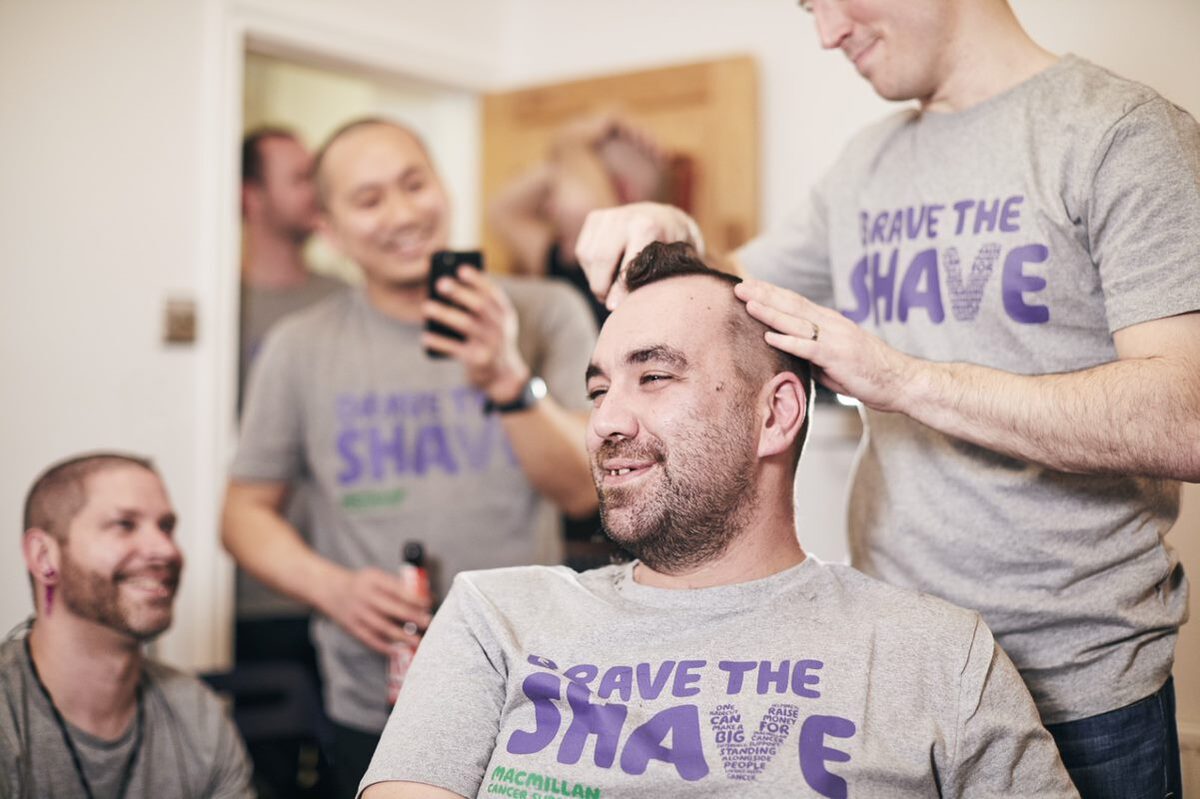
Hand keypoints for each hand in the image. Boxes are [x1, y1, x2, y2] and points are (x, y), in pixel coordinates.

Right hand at [322, 567, 432, 654]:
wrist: (330, 589)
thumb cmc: (361, 583)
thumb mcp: (376, 576)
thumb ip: (396, 585)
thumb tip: (425, 597)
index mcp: (373, 580)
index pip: (397, 589)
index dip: (414, 597)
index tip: (428, 603)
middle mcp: (365, 596)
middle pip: (392, 608)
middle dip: (412, 616)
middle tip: (428, 622)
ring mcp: (358, 613)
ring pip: (382, 627)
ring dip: (401, 635)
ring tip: (417, 641)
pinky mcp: (353, 627)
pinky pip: (370, 639)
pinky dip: (384, 646)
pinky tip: (397, 651)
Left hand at [421, 267, 531, 402]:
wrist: (502, 373)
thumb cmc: (490, 338)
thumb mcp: (493, 321)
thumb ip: (479, 305)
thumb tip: (446, 286)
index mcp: (506, 313)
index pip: (493, 292)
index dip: (477, 280)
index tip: (460, 269)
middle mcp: (501, 327)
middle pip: (479, 305)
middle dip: (459, 293)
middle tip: (440, 283)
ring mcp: (491, 344)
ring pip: (466, 325)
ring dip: (444, 314)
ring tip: (426, 306)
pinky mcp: (478, 360)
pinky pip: (456, 349)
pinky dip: (439, 342)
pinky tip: (425, 336)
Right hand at [574, 202, 703, 309]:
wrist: (666, 218)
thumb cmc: (673, 249)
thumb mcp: (676, 263)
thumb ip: (658, 281)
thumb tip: (635, 305)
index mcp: (648, 226)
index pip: (626, 264)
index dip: (619, 289)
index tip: (616, 308)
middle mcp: (625, 217)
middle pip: (601, 260)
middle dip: (602, 287)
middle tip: (610, 303)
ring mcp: (608, 215)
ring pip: (588, 257)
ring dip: (595, 279)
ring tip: (610, 290)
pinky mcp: (595, 217)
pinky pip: (583, 251)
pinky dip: (590, 268)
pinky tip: (605, 273)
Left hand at [734, 278, 917, 412]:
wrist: (901, 382)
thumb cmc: (868, 374)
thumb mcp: (834, 361)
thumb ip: (812, 354)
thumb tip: (790, 355)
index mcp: (831, 323)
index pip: (796, 303)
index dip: (772, 293)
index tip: (751, 286)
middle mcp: (832, 324)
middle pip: (792, 305)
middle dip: (764, 294)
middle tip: (739, 286)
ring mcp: (835, 339)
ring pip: (796, 321)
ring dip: (770, 312)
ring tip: (747, 303)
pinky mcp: (838, 357)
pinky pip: (808, 347)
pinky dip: (787, 341)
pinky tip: (769, 336)